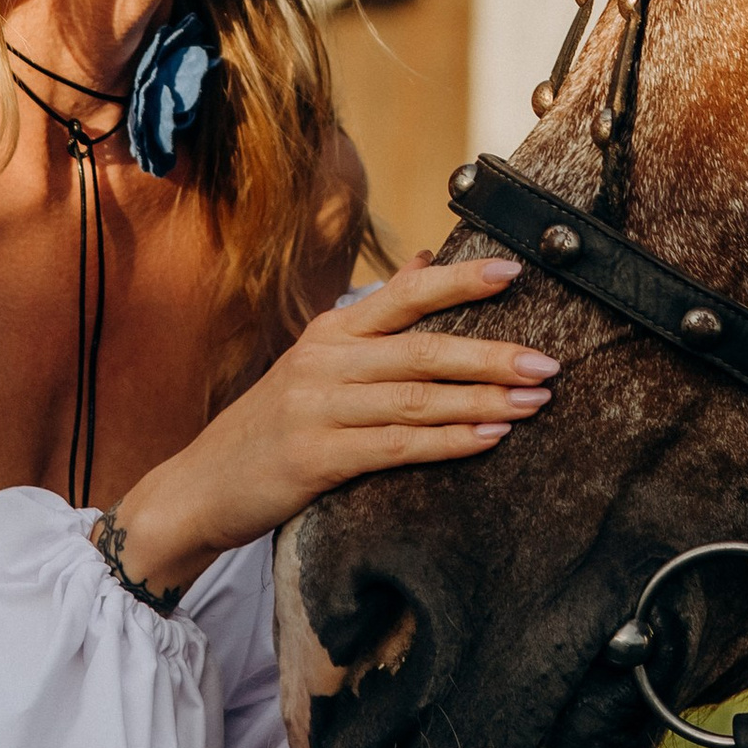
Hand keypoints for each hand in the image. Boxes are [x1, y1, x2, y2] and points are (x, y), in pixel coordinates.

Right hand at [105, 257, 555, 598]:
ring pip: (417, 398)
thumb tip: (426, 259)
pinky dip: (448, 441)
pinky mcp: (315, 458)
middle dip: (491, 354)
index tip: (515, 270)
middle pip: (421, 348)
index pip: (403, 294)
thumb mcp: (314, 361)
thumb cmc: (269, 426)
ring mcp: (317, 408)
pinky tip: (489, 439)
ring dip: (483, 400)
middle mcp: (324, 361)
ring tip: (535, 402)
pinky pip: (396, 446)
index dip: (459, 280)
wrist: (199, 488)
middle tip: (549, 362)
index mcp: (329, 330)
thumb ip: (374, 319)